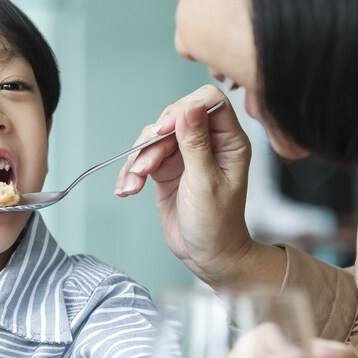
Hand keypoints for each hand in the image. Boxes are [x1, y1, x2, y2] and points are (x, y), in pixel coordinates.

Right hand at [114, 85, 254, 286]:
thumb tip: (190, 107)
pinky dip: (132, 172)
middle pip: (175, 116)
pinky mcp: (166, 169)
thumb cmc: (217, 224)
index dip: (184, 109)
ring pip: (155, 137)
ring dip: (139, 159)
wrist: (207, 255)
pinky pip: (143, 158)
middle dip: (155, 139)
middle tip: (146, 166)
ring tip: (134, 184)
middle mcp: (208, 143)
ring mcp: (185, 155)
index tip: (164, 130)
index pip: (208, 102)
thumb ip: (196, 144)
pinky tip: (127, 189)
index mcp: (229, 141)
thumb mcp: (206, 183)